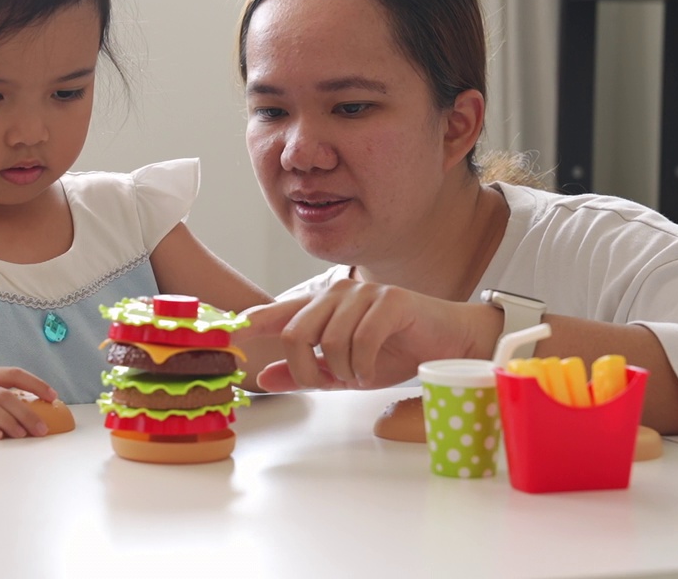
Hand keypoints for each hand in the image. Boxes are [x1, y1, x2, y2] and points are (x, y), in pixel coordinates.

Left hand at [238, 280, 478, 391]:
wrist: (448, 344)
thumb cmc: (394, 353)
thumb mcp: (342, 371)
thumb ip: (304, 373)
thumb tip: (263, 378)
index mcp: (322, 305)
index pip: (279, 312)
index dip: (251, 323)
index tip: (229, 336)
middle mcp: (338, 292)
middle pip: (297, 334)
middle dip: (306, 370)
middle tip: (326, 384)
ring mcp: (364, 293)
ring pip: (329, 341)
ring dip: (342, 371)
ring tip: (359, 375)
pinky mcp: (391, 301)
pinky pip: (361, 341)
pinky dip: (364, 366)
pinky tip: (372, 370)